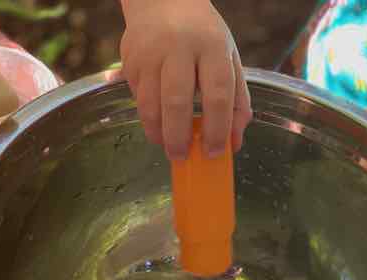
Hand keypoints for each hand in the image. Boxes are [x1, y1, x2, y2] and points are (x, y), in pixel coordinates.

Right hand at [119, 0, 251, 159]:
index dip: (216, 128)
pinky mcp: (130, 59)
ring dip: (158, 131)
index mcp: (212, 47)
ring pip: (150, 103)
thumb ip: (236, 102)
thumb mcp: (229, 59)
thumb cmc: (203, 35)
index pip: (217, 94)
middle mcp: (179, 47)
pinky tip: (157, 121)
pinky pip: (138, 97)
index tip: (215, 152)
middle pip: (177, 101)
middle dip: (179, 136)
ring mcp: (150, 52)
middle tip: (182, 157)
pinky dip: (147, 115)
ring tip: (167, 146)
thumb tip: (234, 144)